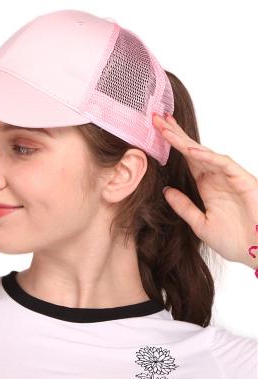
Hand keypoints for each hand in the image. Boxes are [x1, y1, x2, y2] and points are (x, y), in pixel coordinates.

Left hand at [152, 112, 257, 269]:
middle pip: (191, 151)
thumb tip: (166, 190)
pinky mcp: (243, 180)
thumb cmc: (234, 241)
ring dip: (184, 140)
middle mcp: (216, 177)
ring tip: (166, 128)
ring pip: (204, 153)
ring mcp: (229, 177)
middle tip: (156, 118)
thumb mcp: (199, 223)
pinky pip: (223, 163)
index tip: (156, 132)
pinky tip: (189, 150)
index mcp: (206, 186)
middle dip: (174, 134)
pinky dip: (207, 156)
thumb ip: (183, 206)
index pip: (186, 160)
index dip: (171, 146)